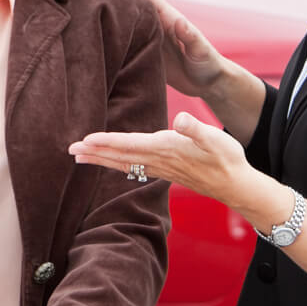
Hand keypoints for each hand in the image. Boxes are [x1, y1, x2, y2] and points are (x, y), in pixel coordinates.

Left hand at [68, 111, 249, 206]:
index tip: (86, 139)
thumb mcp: (215, 138)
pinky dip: (117, 164)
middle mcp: (159, 161)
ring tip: (79, 157)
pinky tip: (110, 164)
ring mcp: (161, 168)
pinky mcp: (165, 172)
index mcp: (167, 149)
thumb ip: (196, 129)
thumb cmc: (227, 159)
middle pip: (120, 156)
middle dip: (95, 152)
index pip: (130, 144)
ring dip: (101, 160)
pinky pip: (133, 168)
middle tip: (70, 150)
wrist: (236, 185)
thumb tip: (180, 120)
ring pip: (123, 163)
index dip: (107, 141)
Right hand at [97, 0, 244, 101]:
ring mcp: (151, 38)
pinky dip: (113, 33)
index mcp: (169, 19)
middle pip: (132, 2)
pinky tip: (98, 32)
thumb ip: (191, 36)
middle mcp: (158, 24)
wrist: (209, 82)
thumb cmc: (208, 65)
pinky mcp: (147, 52)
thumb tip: (180, 21)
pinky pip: (127, 39)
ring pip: (127, 19)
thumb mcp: (201, 50)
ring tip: (88, 0)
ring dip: (111, 10)